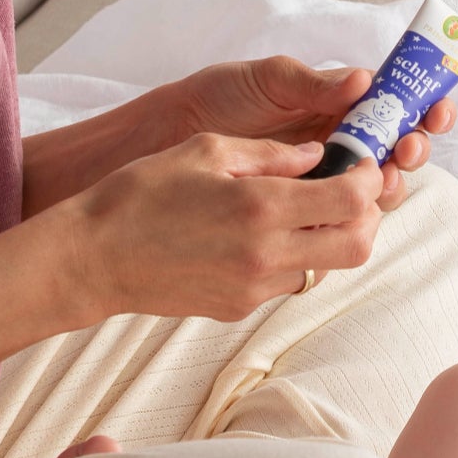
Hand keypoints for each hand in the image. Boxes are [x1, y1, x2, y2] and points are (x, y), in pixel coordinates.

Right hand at [53, 132, 390, 323]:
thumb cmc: (140, 194)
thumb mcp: (206, 150)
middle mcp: (266, 254)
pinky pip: (289, 283)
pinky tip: (267, 234)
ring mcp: (253, 288)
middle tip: (350, 191)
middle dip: (367, 215)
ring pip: (327, 267)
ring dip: (333, 238)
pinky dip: (296, 258)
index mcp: (262, 207)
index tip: (360, 163)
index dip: (369, 179)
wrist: (88, 260)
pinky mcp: (238, 307)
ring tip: (309, 210)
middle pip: (358, 245)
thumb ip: (272, 153)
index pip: (353, 200)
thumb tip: (319, 154)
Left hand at [167, 56, 457, 211]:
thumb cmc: (219, 98)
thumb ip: (314, 83)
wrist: (165, 140)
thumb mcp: (267, 80)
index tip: (436, 113)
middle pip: (400, 149)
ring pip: (378, 187)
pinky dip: (356, 215)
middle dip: (415, 149)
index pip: (400, 104)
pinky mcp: (304, 210)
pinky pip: (341, 217)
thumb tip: (364, 81)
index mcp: (343, 103)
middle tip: (407, 149)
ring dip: (392, 183)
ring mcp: (325, 178)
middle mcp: (343, 140)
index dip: (426, 108)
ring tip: (382, 178)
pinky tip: (353, 210)